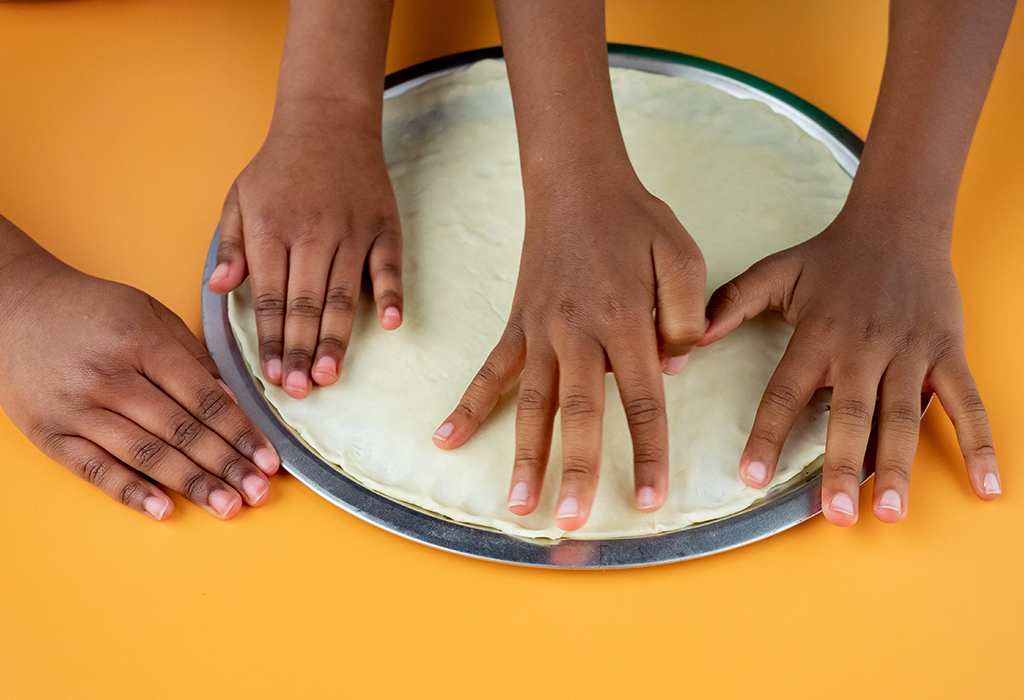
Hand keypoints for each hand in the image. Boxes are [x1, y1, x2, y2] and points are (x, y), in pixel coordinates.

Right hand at [0, 248, 280, 519]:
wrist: (12, 306)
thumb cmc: (91, 310)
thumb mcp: (150, 314)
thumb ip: (193, 356)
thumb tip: (233, 402)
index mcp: (140, 342)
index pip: (203, 397)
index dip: (240, 432)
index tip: (268, 459)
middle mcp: (109, 376)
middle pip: (180, 430)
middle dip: (226, 465)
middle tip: (258, 493)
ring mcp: (76, 408)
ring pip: (144, 454)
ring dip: (191, 484)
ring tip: (227, 506)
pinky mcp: (48, 432)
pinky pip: (94, 470)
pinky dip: (131, 492)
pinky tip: (165, 509)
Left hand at [208, 107, 402, 398]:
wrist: (329, 119)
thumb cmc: (280, 166)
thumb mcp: (240, 197)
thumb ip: (231, 246)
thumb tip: (218, 289)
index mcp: (272, 230)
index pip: (269, 298)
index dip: (270, 340)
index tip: (270, 376)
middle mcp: (312, 234)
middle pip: (304, 305)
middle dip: (299, 351)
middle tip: (298, 390)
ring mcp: (351, 231)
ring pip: (342, 295)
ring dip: (335, 338)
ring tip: (328, 375)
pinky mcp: (383, 226)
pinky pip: (388, 267)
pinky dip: (390, 295)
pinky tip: (390, 325)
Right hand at [433, 179, 706, 529]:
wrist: (578, 183)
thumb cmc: (636, 221)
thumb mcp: (683, 257)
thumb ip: (684, 316)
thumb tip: (672, 370)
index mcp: (624, 320)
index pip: (640, 399)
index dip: (646, 452)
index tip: (650, 499)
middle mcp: (577, 333)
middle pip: (577, 413)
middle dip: (575, 470)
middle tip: (572, 522)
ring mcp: (540, 331)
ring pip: (530, 403)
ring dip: (522, 456)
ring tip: (516, 506)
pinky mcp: (516, 325)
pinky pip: (489, 371)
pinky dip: (467, 405)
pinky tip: (445, 438)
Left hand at [701, 205, 999, 525]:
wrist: (898, 222)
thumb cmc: (831, 255)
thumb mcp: (776, 273)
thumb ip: (732, 303)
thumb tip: (692, 336)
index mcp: (818, 335)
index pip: (785, 392)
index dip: (767, 434)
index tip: (751, 476)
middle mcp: (863, 349)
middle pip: (851, 416)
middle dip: (844, 466)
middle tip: (836, 514)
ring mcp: (909, 353)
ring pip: (904, 417)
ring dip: (899, 467)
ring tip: (892, 512)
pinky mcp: (946, 352)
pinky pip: (966, 402)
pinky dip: (980, 443)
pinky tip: (985, 485)